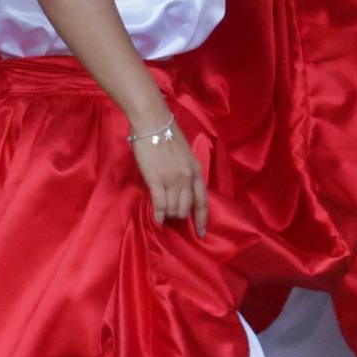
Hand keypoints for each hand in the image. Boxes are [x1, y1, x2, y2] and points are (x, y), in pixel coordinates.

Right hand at [132, 122, 208, 236]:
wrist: (153, 123)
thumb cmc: (168, 135)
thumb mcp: (185, 155)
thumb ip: (186, 172)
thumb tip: (181, 189)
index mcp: (196, 171)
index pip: (202, 201)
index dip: (202, 219)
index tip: (202, 233)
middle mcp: (187, 178)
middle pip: (186, 208)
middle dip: (179, 215)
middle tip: (171, 213)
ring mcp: (172, 180)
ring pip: (173, 208)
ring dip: (168, 213)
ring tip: (163, 213)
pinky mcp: (156, 180)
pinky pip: (160, 204)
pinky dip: (158, 214)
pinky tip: (157, 219)